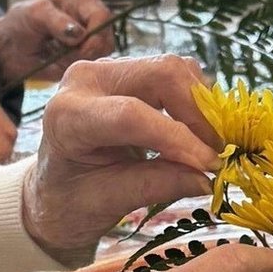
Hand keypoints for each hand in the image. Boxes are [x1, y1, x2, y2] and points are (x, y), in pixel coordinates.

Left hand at [0, 0, 114, 84]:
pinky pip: (94, 66)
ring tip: (60, 56)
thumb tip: (79, 33)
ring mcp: (94, 37)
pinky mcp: (90, 56)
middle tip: (63, 55)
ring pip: (103, 56)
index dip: (92, 36)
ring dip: (81, 60)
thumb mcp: (34, 14)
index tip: (74, 49)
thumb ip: (56, 21)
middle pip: (107, 39)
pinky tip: (63, 62)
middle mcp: (94, 15)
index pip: (103, 17)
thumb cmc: (21, 23)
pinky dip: (78, 67)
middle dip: (86, 51)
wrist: (11, 47)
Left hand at [20, 55, 220, 264]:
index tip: (209, 164)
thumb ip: (157, 185)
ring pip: (175, 70)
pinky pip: (176, 76)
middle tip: (216, 154)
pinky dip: (196, 104)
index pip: (130, 114)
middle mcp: (87, 80)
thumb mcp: (109, 201)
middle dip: (198, 114)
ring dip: (201, 108)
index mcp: (67, 115)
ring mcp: (110, 70)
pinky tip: (198, 135)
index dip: (177, 138)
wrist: (56, 190)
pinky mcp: (131, 72)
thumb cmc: (72, 201)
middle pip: (161, 74)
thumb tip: (208, 177)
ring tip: (208, 148)